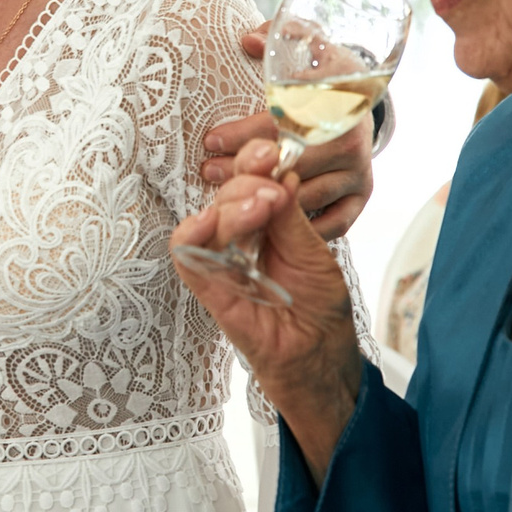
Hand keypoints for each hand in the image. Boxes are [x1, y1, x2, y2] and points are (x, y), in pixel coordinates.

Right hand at [173, 140, 365, 480]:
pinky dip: (195, 234)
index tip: (272, 149)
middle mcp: (236, 244)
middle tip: (271, 175)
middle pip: (223, 197)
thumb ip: (292, 216)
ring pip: (204, 221)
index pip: (246, 184)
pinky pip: (188, 259)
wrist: (323, 362)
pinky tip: (221, 220)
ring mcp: (220, 267)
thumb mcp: (315, 253)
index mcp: (261, 228)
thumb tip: (280, 170)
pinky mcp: (211, 294)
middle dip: (245, 177)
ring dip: (229, 203)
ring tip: (263, 201)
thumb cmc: (320, 311)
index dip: (254, 164)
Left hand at [200, 26, 374, 239]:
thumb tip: (248, 40)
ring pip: (304, 196)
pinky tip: (266, 222)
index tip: (211, 140)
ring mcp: (359, 170)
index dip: (244, 133)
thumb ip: (278, 37)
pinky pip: (332, 222)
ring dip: (263, 200)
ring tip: (227, 195)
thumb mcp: (308, 47)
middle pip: (290, 164)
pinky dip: (299, 227)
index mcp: (338, 98)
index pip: (284, 121)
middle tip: (209, 172)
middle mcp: (351, 137)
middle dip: (243, 170)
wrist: (363, 98)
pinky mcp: (363, 195)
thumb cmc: (325, 73)